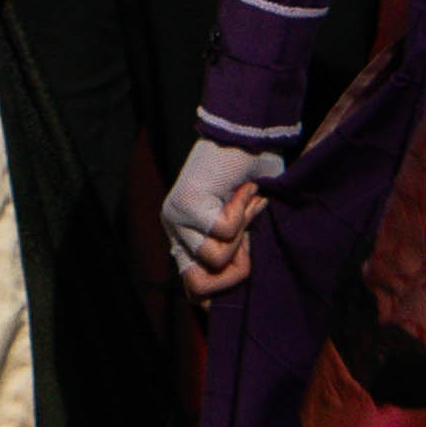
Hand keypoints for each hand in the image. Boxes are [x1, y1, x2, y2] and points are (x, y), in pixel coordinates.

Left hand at [163, 140, 284, 293]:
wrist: (245, 135)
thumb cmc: (251, 178)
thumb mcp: (246, 227)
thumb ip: (239, 254)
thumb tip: (243, 285)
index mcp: (186, 240)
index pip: (192, 289)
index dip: (222, 291)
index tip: (246, 265)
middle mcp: (174, 231)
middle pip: (197, 285)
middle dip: (234, 273)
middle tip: (249, 240)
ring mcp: (176, 218)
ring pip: (214, 258)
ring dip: (243, 235)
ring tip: (247, 207)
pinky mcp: (186, 204)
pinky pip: (224, 231)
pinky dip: (244, 211)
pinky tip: (244, 189)